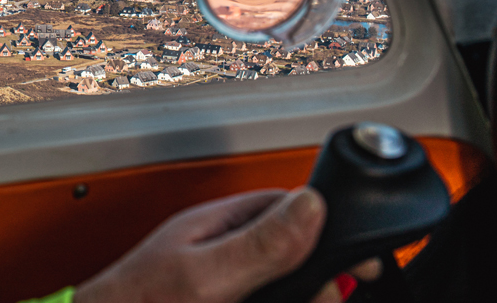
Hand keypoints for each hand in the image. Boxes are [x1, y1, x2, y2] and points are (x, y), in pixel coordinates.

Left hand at [73, 187, 380, 302]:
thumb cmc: (136, 301)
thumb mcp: (205, 273)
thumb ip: (258, 242)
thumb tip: (311, 203)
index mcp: (218, 225)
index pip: (288, 209)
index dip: (328, 229)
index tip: (361, 257)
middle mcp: (224, 252)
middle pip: (294, 254)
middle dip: (318, 277)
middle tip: (330, 292)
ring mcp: (223, 284)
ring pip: (283, 285)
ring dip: (302, 292)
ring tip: (316, 296)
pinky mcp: (220, 299)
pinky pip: (266, 293)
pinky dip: (285, 295)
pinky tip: (295, 298)